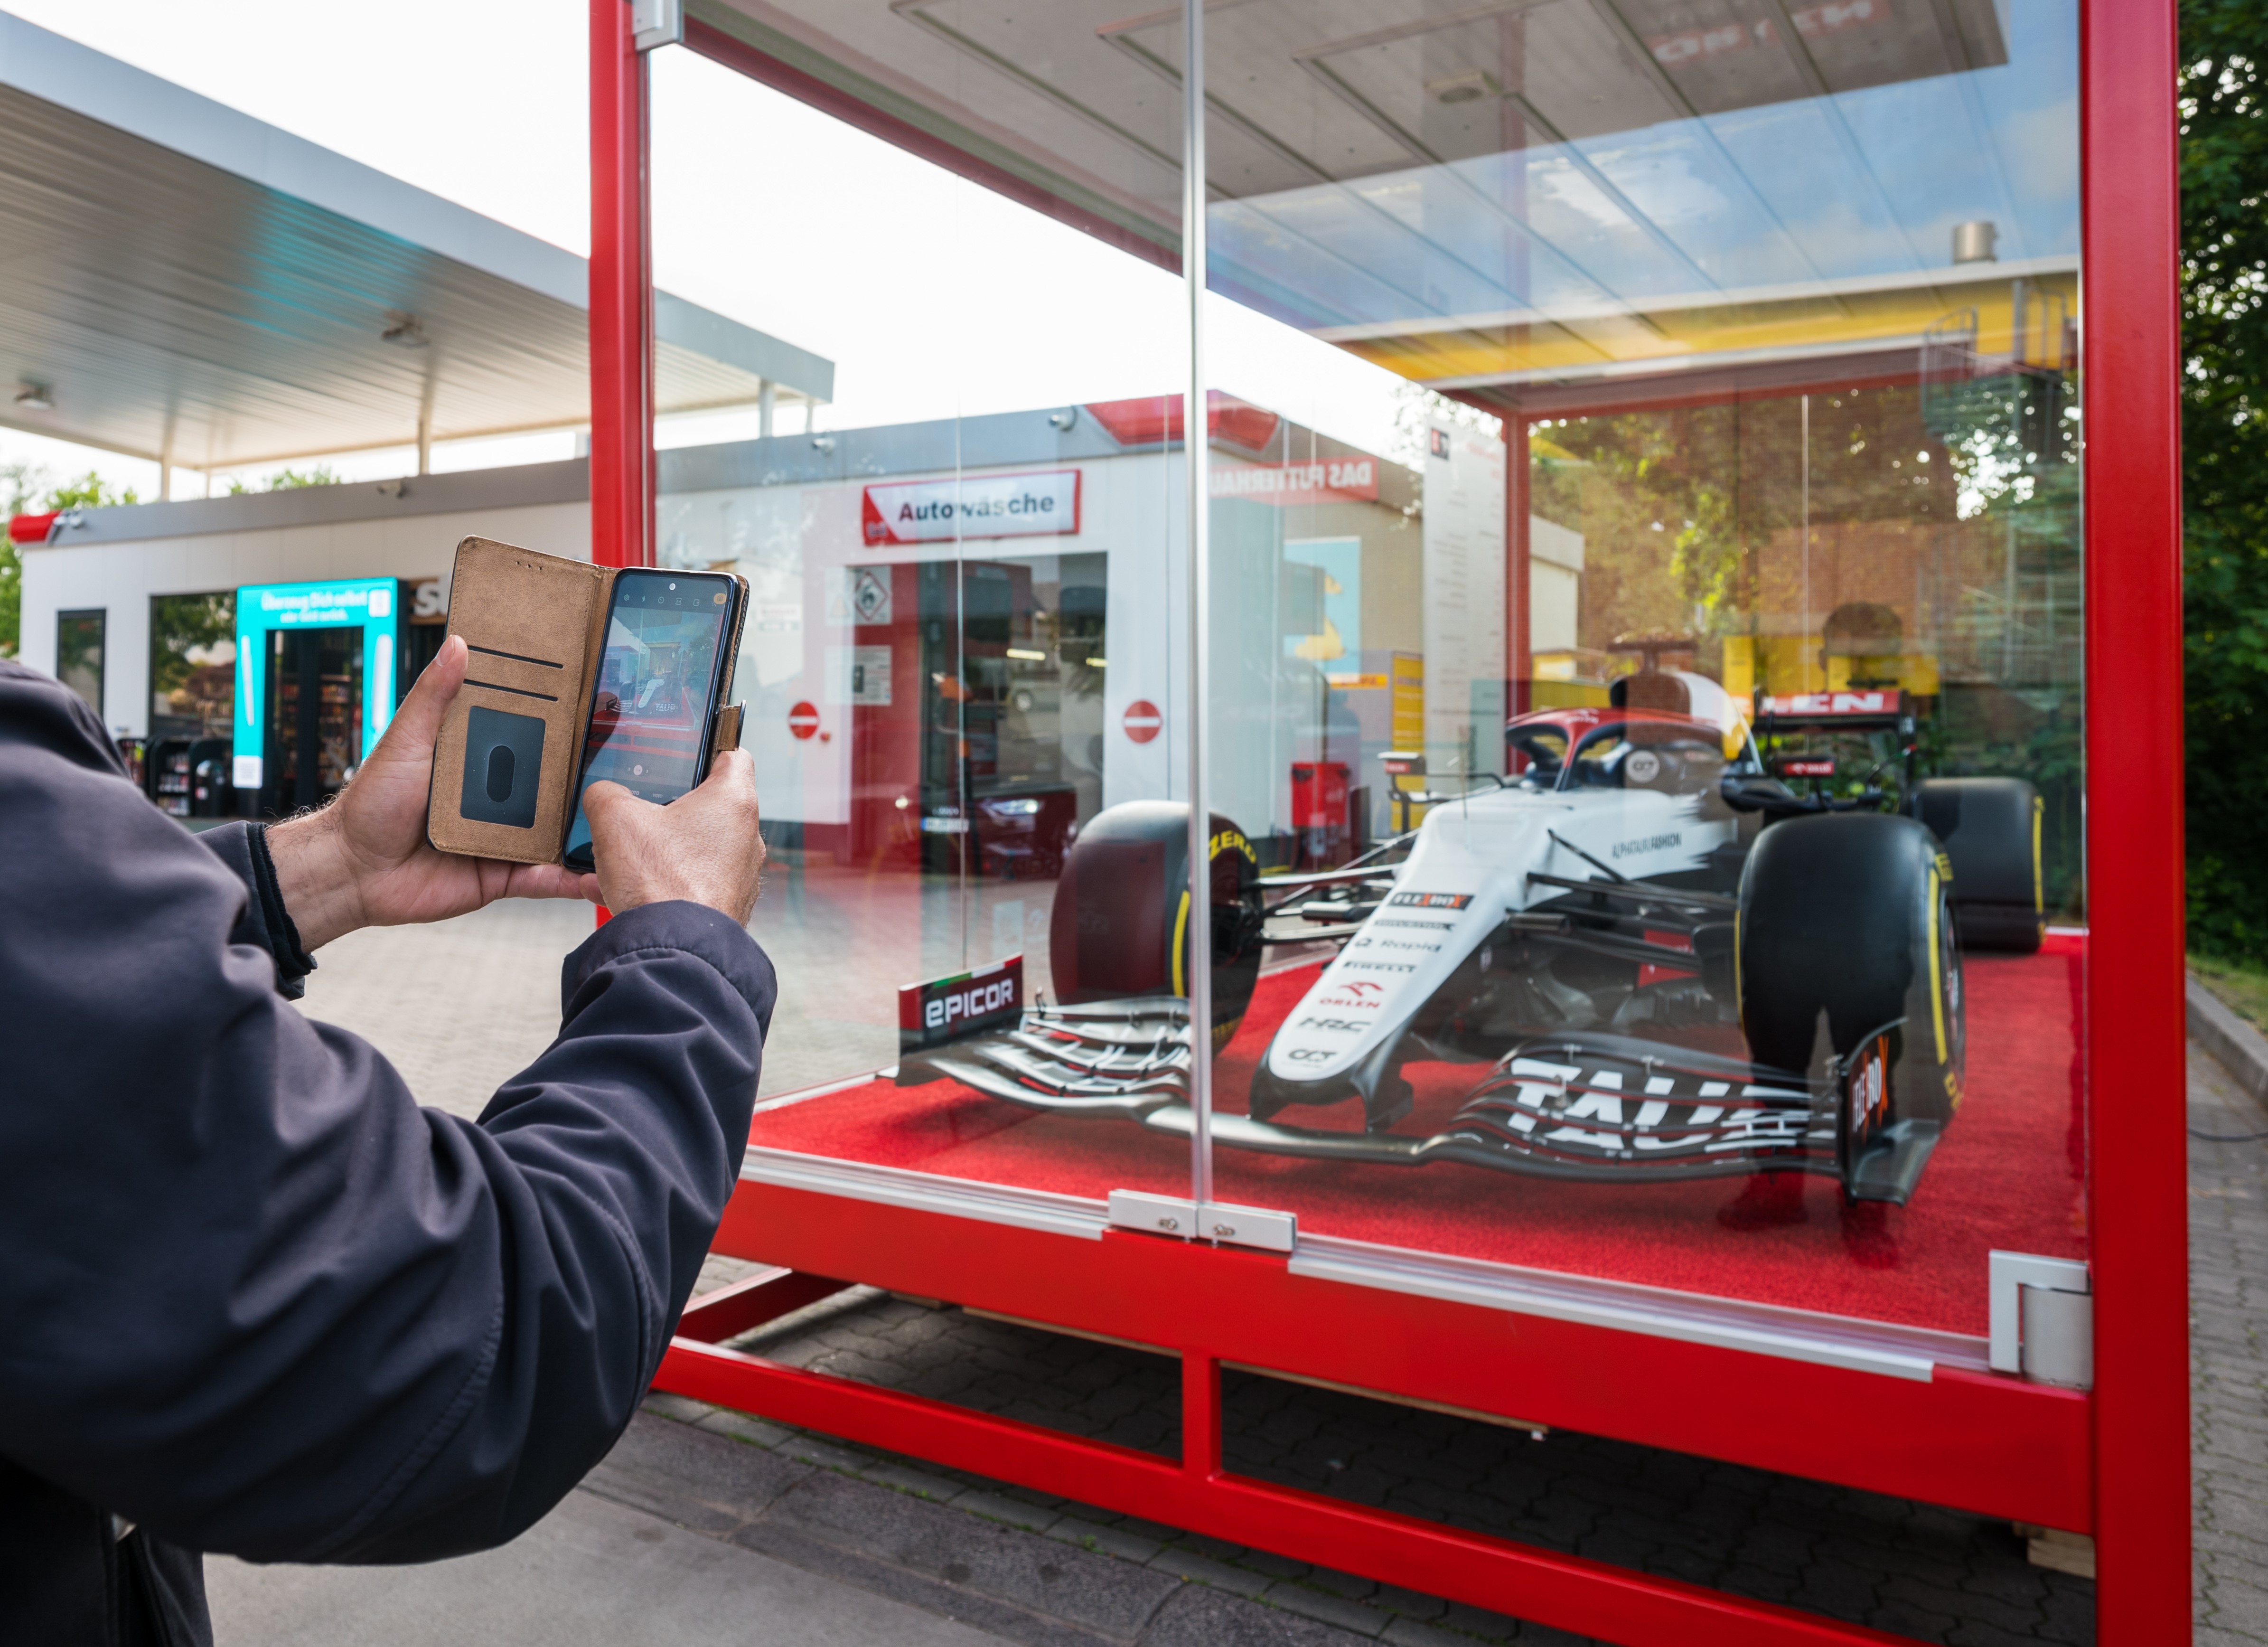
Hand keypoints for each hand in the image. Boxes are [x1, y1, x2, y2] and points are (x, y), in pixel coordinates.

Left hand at [266, 635, 599, 950]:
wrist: (352, 870)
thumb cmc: (370, 803)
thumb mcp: (405, 740)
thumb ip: (433, 698)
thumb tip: (457, 645)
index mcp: (480, 762)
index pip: (530, 741)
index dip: (563, 728)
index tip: (600, 708)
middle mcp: (498, 799)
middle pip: (554, 788)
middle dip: (590, 780)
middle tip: (633, 765)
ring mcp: (505, 838)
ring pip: (558, 834)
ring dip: (590, 832)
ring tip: (628, 823)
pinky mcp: (503, 876)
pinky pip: (545, 879)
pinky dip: (572, 880)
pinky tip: (598, 876)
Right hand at [581, 749, 763, 924]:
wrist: (674, 950)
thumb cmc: (662, 883)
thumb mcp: (614, 819)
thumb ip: (605, 794)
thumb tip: (602, 796)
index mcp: (733, 801)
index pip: (733, 754)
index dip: (710, 745)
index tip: (691, 748)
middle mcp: (745, 837)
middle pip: (707, 806)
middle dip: (667, 808)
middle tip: (638, 807)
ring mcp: (738, 875)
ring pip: (691, 850)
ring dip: (654, 850)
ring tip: (615, 859)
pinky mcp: (724, 906)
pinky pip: (686, 884)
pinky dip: (656, 883)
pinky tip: (613, 891)